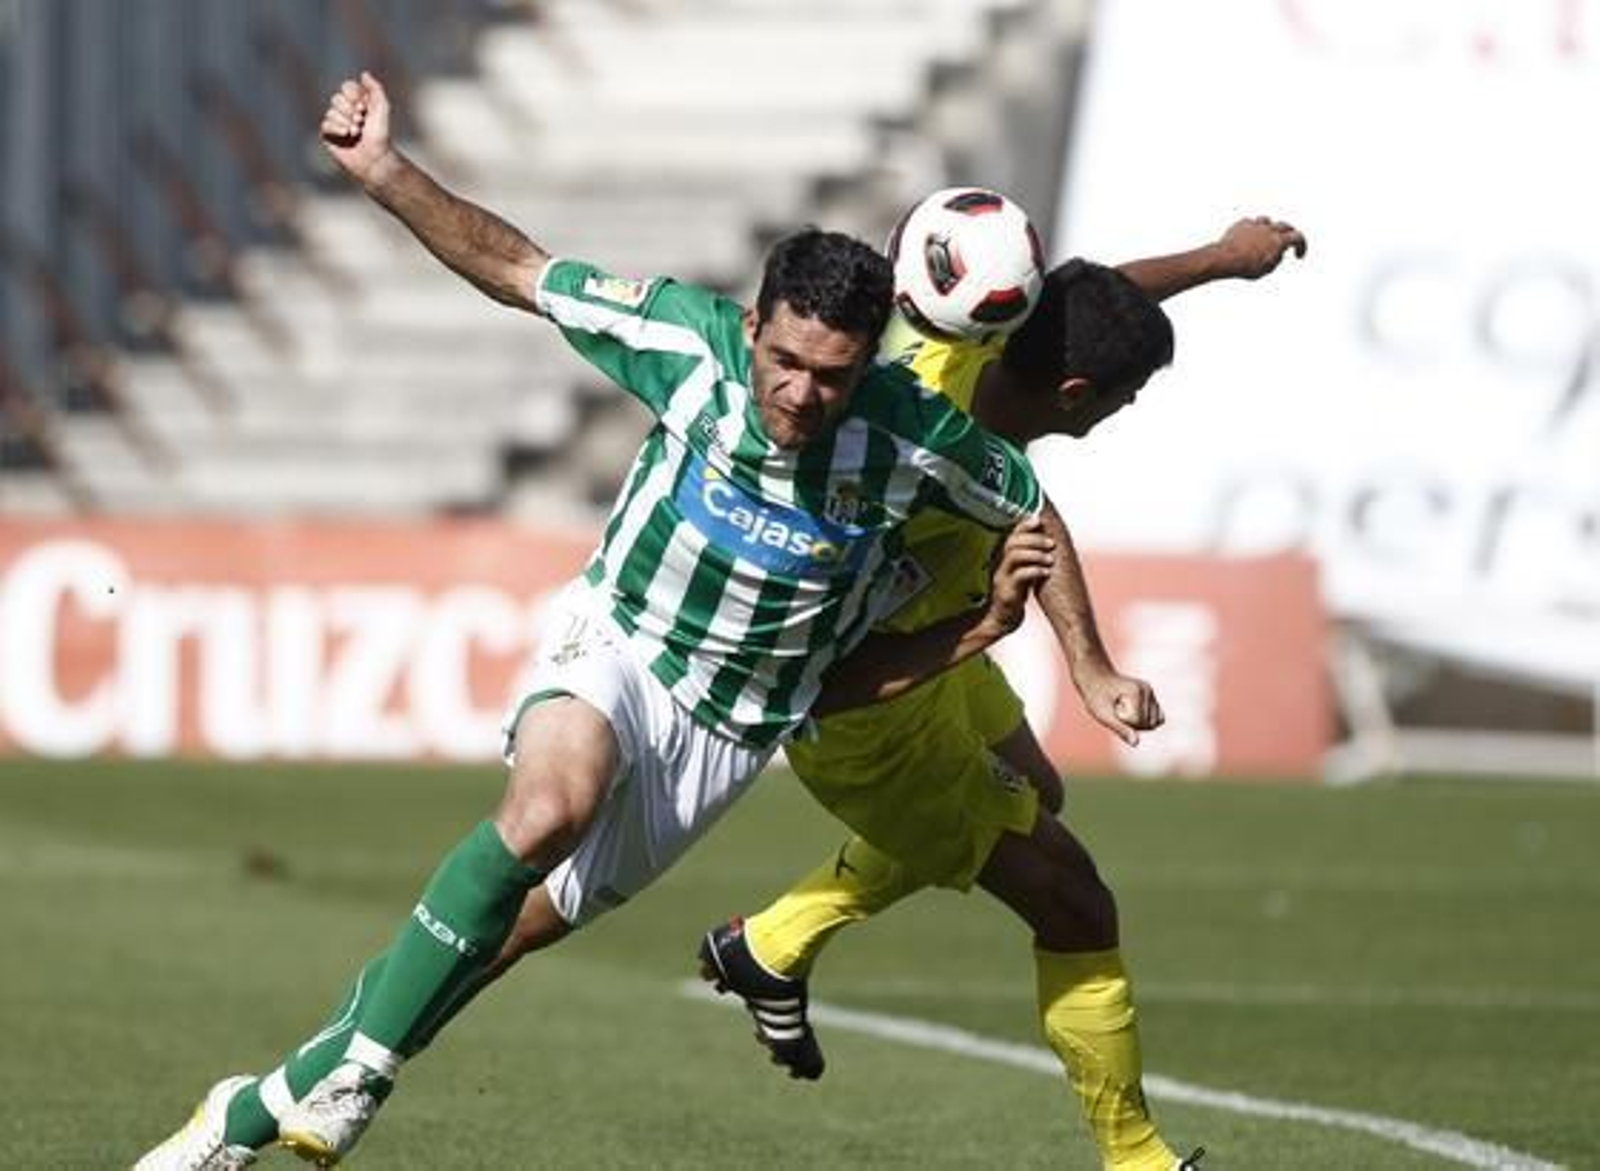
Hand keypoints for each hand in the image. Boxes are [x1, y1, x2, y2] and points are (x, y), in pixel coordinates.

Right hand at [320, 71, 397, 187]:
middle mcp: (345, 111)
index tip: (365, 107)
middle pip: (337, 98)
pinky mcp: (328, 135)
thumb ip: (375, 88)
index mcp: (357, 102)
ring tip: (356, 132)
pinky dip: (337, 128)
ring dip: (346, 122)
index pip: (346, 87)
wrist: (375, 158)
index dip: (354, 95)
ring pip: (331, 111)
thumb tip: (364, 74)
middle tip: (361, 122)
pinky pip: (325, 123)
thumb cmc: (380, 134)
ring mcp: (336, 123)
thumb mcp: (382, 107)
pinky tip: (346, 135)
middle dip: (350, 110)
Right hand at [982, 517, 1054, 636]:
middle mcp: (1001, 563)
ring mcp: (1002, 577)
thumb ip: (1031, 555)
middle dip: (1034, 539)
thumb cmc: (1017, 592)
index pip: (1012, 534)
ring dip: (1035, 554)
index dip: (1024, 525)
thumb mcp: (1023, 569)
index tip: (1039, 520)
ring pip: (1014, 556)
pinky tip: (1046, 573)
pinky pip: (1019, 576)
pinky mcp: (1006, 591)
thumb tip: (1050, 538)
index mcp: (1005, 556)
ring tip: (1050, 559)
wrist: (1003, 618)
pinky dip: (1035, 571)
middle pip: (1013, 542)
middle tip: (1052, 543)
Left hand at [1076, 664, 1163, 747]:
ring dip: (1140, 723)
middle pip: (1150, 724)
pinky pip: (1156, 717)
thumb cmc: (1095, 696)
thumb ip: (1120, 728)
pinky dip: (1145, 720)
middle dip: (1133, 724)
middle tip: (1117, 710)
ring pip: (1155, 722)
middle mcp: (1146, 689)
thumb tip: (1136, 743)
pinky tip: (1131, 712)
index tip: (1112, 709)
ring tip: (1124, 710)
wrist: (1095, 677)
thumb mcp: (1103, 714)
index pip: (1138, 722)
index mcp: (1136, 691)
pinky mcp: (1150, 695)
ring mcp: (1150, 691)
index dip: (1123, 722)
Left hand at [1212, 216, 1307, 279]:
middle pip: (1285, 226)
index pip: (1298, 238)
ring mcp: (1255, 225)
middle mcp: (1269, 229)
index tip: (1298, 254)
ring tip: (1267, 235)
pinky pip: (1250, 223)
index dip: (1301, 246)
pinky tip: (1249, 236)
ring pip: (1267, 221)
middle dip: (1289, 234)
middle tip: (1288, 240)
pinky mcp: (1241, 224)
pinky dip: (1252, 229)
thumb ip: (1276, 260)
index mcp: (1279, 240)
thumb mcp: (1267, 269)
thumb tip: (1277, 253)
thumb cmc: (1245, 266)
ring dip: (1270, 228)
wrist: (1225, 258)